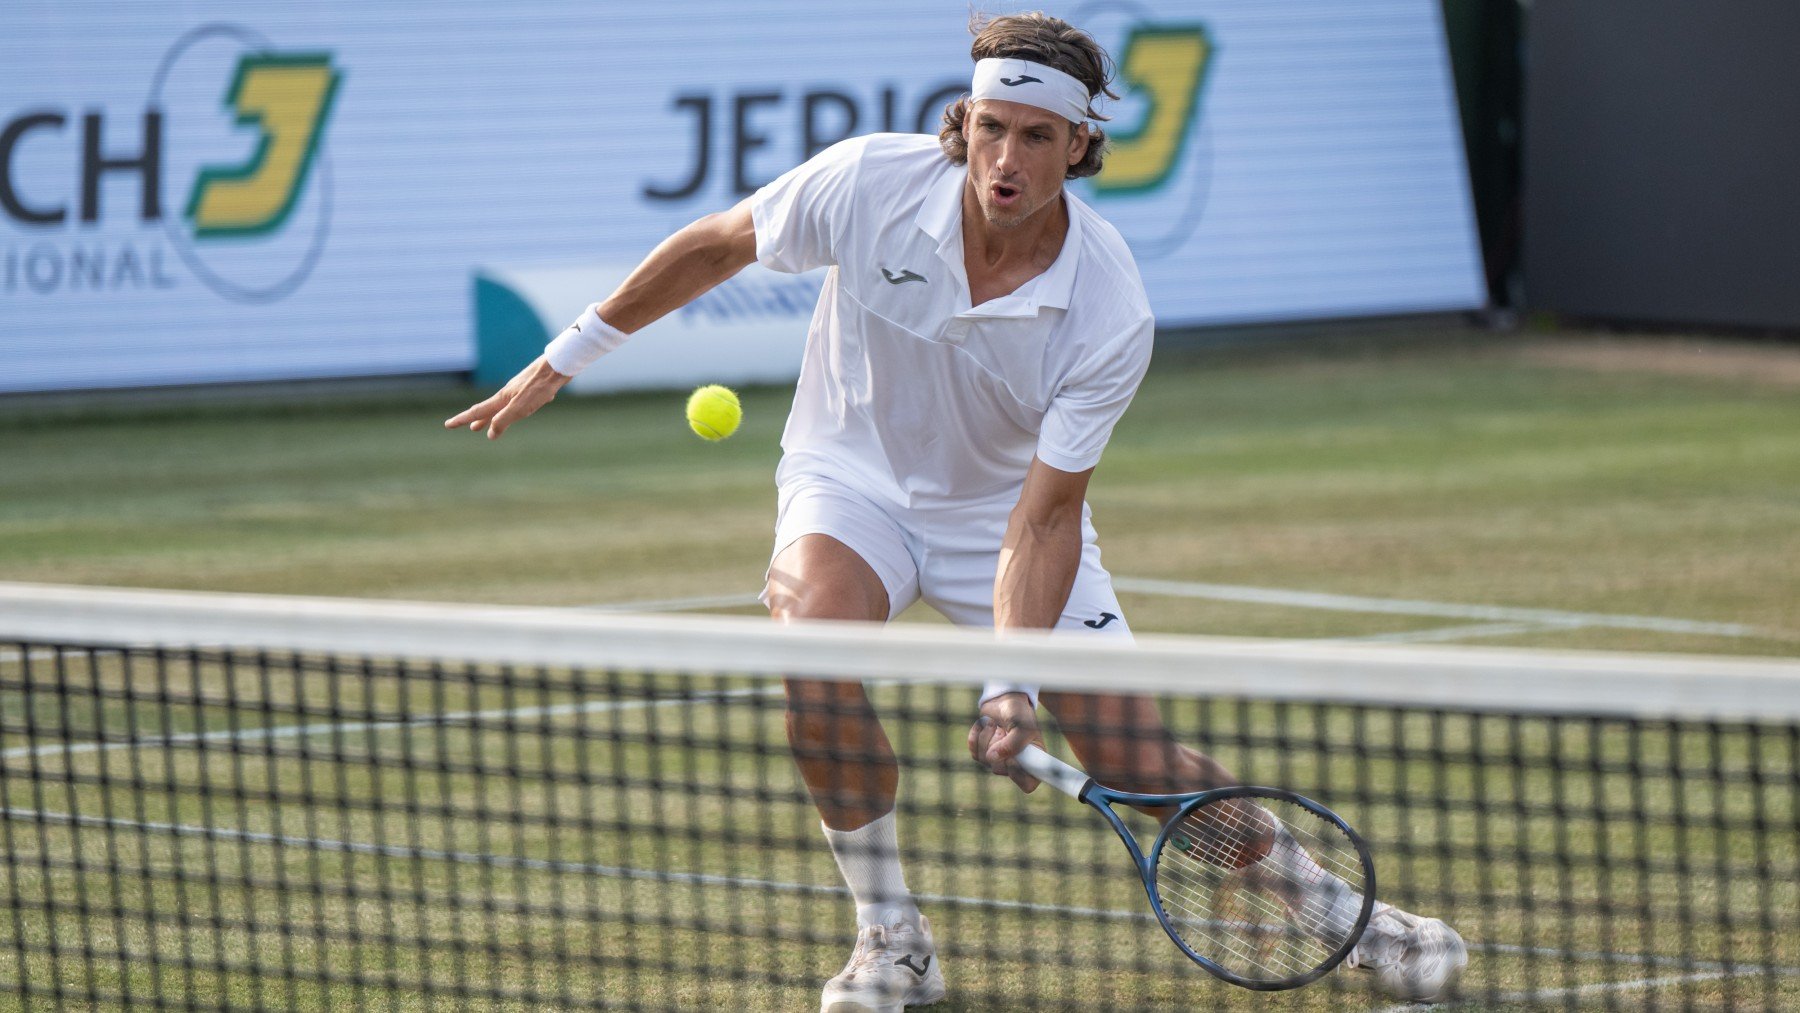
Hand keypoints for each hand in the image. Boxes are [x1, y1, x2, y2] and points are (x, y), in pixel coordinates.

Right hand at [444, 356, 570, 439]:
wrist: (558, 367)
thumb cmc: (540, 387)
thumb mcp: (520, 407)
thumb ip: (504, 419)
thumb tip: (490, 434)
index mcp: (503, 398)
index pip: (478, 411)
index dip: (463, 419)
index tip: (448, 425)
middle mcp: (508, 394)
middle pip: (489, 410)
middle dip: (477, 420)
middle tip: (469, 428)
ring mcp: (520, 391)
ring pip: (503, 408)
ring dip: (494, 417)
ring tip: (487, 427)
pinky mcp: (532, 390)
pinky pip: (519, 403)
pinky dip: (513, 411)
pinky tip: (525, 410)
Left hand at [968, 692, 1042, 791]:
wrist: (1004, 701)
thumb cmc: (1019, 713)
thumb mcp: (1022, 725)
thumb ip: (1013, 744)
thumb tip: (992, 758)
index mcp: (1033, 760)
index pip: (1028, 784)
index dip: (1018, 773)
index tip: (1012, 757)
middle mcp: (1015, 764)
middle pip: (999, 770)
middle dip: (998, 746)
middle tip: (1004, 731)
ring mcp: (998, 760)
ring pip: (984, 759)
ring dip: (987, 736)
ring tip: (996, 724)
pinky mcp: (983, 752)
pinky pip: (974, 751)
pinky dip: (977, 734)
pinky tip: (986, 724)